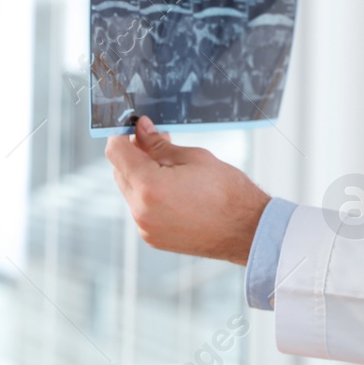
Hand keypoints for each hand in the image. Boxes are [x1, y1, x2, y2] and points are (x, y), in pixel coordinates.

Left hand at [105, 116, 271, 265]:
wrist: (247, 229)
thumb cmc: (228, 193)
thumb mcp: (194, 158)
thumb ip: (159, 145)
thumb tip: (141, 130)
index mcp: (149, 187)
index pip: (116, 153)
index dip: (121, 135)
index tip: (132, 127)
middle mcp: (141, 210)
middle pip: (120, 172)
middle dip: (134, 154)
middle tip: (158, 141)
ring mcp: (146, 227)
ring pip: (130, 191)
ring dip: (142, 176)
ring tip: (171, 168)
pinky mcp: (153, 238)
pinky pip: (141, 209)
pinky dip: (150, 196)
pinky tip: (174, 189)